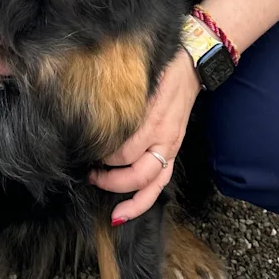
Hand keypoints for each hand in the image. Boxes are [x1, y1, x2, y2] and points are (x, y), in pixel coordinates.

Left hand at [89, 48, 200, 223]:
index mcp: (154, 119)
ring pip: (151, 186)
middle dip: (110, 180)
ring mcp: (171, 147)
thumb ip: (122, 92)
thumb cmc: (162, 68)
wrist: (192, 66)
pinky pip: (160, 185)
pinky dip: (143, 201)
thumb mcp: (142, 76)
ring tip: (107, 202)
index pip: (125, 150)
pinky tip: (125, 212)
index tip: (87, 150)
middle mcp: (164, 137)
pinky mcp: (173, 152)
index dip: (103, 156)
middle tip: (89, 174)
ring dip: (128, 199)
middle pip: (136, 173)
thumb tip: (91, 101)